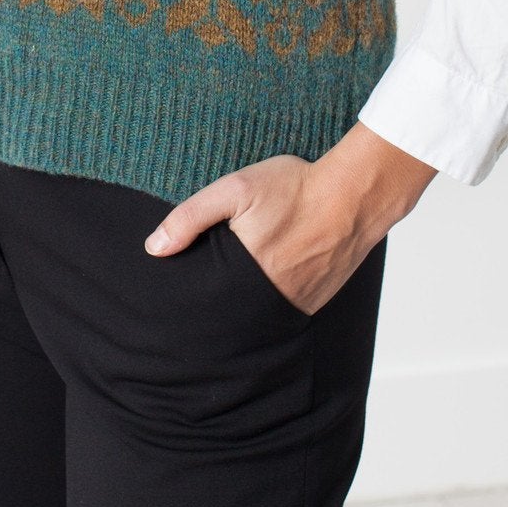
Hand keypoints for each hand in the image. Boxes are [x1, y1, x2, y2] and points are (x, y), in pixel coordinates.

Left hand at [142, 120, 439, 316]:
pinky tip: (258, 289)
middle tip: (194, 304)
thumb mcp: (236, 188)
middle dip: (209, 312)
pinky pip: (279, 314)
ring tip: (224, 298)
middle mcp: (268, 298)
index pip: (203, 304)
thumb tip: (154, 248)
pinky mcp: (312, 304)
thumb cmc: (294, 188)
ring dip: (237, 311)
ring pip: (253, 318)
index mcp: (243, 274)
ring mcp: (293, 305)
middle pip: (226, 317)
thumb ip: (192, 217)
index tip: (169, 305)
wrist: (354, 196)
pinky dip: (264, 307)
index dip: (186, 305)